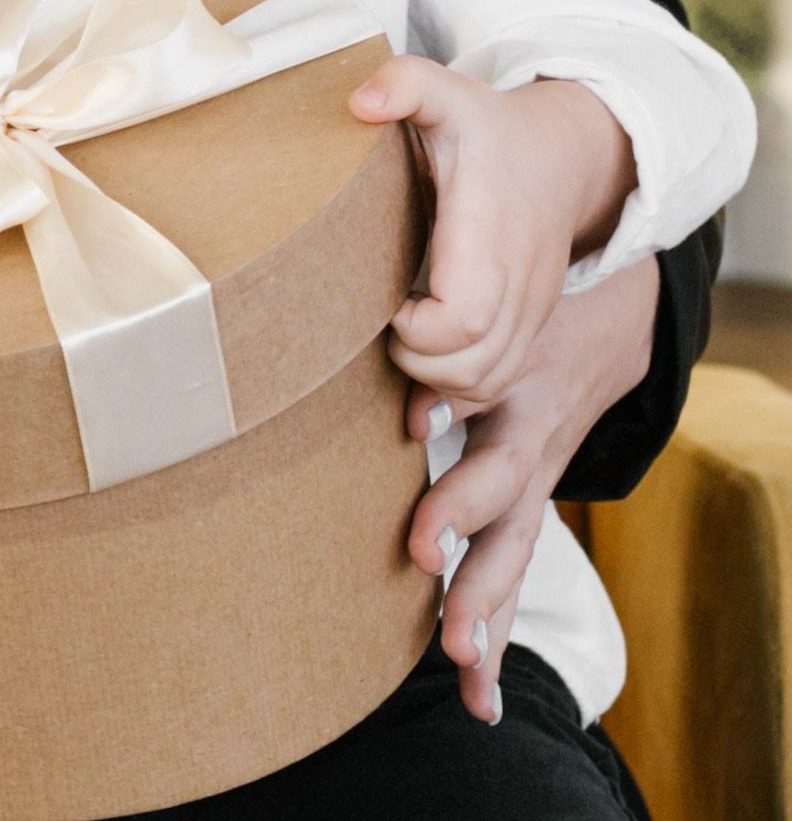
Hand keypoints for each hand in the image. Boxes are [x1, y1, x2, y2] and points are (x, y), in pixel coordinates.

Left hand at [351, 59, 633, 404]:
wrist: (565, 154)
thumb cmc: (493, 129)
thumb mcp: (450, 93)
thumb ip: (406, 84)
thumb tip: (360, 101)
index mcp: (492, 239)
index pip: (463, 320)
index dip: (416, 330)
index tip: (387, 302)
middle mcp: (520, 287)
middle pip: (472, 369)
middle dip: (415, 363)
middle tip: (382, 325)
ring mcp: (529, 312)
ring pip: (486, 384)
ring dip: (434, 380)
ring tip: (400, 338)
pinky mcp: (529, 325)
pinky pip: (497, 381)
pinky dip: (457, 386)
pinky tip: (423, 357)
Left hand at [402, 254, 657, 723]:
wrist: (608, 295)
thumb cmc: (517, 284)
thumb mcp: (487, 291)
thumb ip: (434, 314)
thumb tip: (371, 337)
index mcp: (518, 399)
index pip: (495, 463)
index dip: (460, 501)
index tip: (422, 542)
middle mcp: (532, 448)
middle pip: (510, 527)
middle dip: (478, 585)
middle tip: (449, 635)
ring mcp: (538, 477)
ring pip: (517, 558)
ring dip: (490, 620)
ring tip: (469, 682)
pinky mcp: (531, 496)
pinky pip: (517, 569)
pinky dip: (499, 631)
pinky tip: (480, 696)